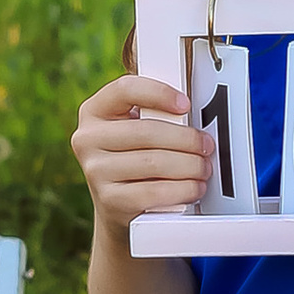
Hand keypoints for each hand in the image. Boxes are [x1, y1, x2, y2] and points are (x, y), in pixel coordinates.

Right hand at [71, 72, 210, 229]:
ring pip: (154, 162)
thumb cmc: (133, 156)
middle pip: (146, 131)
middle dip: (186, 139)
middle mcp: (87, 139)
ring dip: (190, 166)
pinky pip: (154, 192)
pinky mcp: (109, 200)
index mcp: (94, 111)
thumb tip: (195, 115)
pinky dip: (182, 189)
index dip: (159, 93)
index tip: (186, 104)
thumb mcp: (134, 127)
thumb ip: (155, 113)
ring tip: (203, 168)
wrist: (117, 204)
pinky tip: (194, 187)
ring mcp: (95, 171)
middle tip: (207, 145)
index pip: (125, 89)